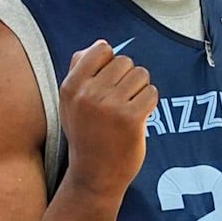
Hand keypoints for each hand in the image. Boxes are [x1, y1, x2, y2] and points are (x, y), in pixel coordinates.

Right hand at [59, 39, 157, 198]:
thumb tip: (100, 44)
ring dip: (140, 89)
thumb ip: (80, 71)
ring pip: (141, 74)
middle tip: (121, 100)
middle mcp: (88, 94)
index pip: (101, 49)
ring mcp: (110, 106)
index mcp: (71, 87)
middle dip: (128, 78)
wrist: (94, 176)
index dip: (111, 62)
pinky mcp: (131, 118)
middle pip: (125, 61)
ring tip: (129, 107)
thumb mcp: (70, 103)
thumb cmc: (86, 135)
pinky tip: (139, 117)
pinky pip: (151, 93)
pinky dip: (149, 103)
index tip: (110, 80)